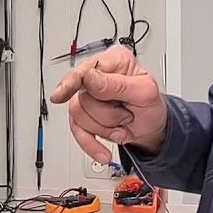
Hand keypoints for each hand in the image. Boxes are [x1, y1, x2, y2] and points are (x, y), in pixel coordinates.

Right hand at [48, 45, 166, 162]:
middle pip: (82, 97)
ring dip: (104, 128)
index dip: (73, 82)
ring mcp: (87, 96)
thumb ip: (118, 84)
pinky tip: (102, 151)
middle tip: (126, 115)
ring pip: (78, 115)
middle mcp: (97, 76)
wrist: (151, 128)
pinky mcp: (83, 116)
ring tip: (121, 125)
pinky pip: (77, 132)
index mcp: (114, 60)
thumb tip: (90, 78)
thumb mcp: (146, 92)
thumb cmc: (150, 105)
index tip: (61, 93)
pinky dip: (91, 144)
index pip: (86, 69)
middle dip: (107, 115)